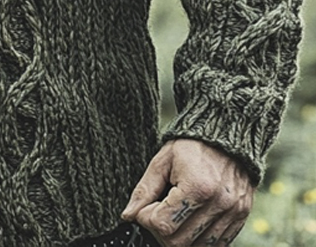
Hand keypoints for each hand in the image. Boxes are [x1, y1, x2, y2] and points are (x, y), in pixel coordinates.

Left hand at [121, 138, 253, 245]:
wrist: (227, 134)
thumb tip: (128, 215)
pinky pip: (218, 244)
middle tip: (158, 212)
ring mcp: (233, 213)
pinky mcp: (241, 218)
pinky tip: (191, 220)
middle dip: (161, 231)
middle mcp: (219, 204)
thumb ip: (144, 190)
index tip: (145, 208)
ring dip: (180, 236)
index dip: (146, 219)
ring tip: (175, 214)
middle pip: (179, 242)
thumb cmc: (192, 145)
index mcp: (197, 187)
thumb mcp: (162, 160)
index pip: (163, 225)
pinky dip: (199, 238)